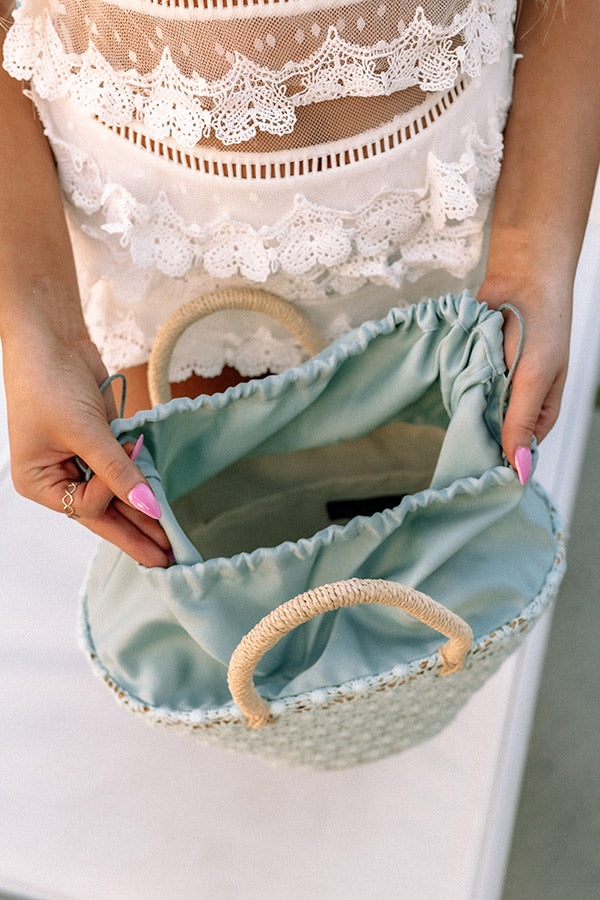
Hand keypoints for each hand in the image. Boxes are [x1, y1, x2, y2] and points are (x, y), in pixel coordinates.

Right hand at [2, 329, 171, 566]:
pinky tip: (159, 505)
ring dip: (141, 512)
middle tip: (167, 559)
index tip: (135, 479)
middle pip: (103, 512)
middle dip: (136, 533)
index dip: (115, 498)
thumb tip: (150, 507)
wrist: (51, 335)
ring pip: (115, 495)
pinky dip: (139, 483)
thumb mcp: (84, 430)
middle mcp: (57, 476)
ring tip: (169, 541)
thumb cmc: (49, 381)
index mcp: (39, 481)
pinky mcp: (98, 443)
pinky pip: (122, 471)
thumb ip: (118, 471)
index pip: (87, 506)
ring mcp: (78, 460)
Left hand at [478, 228, 572, 482]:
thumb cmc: (541, 326)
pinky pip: (464, 388)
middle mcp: (519, 404)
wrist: (522, 279)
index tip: (473, 469)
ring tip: (457, 410)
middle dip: (478, 432)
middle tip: (458, 440)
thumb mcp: (534, 379)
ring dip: (466, 408)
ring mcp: (497, 387)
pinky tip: (450, 388)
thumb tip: (521, 471)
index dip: (497, 459)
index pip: (517, 450)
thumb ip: (521, 423)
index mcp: (541, 413)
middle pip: (493, 434)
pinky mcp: (478, 371)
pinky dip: (458, 387)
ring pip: (475, 412)